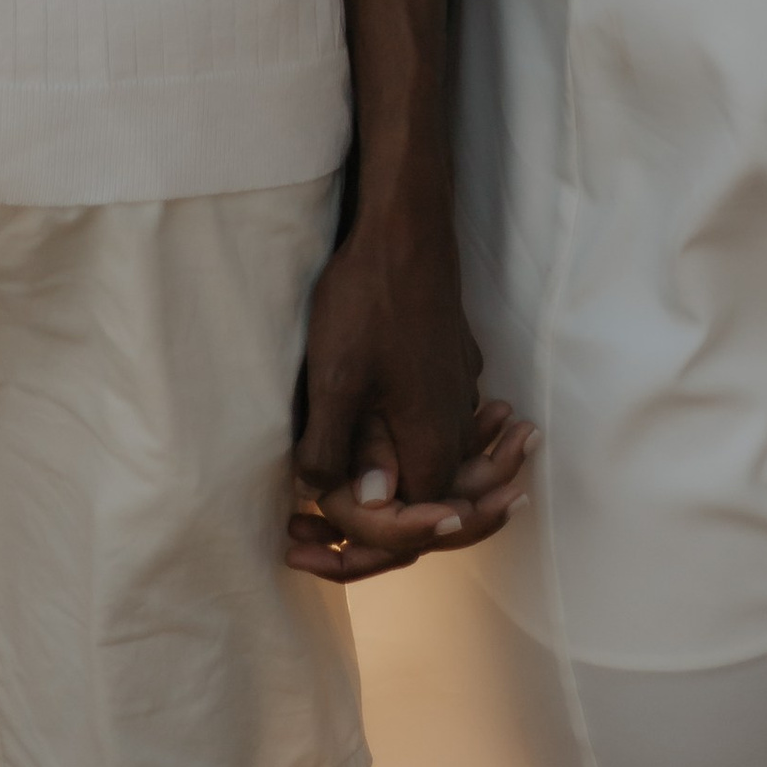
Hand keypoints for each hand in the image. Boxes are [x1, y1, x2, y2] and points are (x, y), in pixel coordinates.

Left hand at [287, 175, 523, 579]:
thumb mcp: (335, 379)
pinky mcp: (454, 361)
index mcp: (433, 439)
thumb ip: (333, 449)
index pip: (414, 526)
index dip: (364, 541)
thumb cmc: (368, 300)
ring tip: (335, 495)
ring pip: (435, 461)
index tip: (308, 536)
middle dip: (372, 525)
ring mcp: (460, 389)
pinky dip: (406, 444)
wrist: (407, 226)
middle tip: (305, 531)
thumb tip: (326, 498)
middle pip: (427, 501)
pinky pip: (438, 423)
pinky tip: (374, 437)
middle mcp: (457, 422)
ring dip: (391, 485)